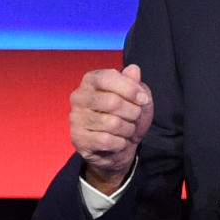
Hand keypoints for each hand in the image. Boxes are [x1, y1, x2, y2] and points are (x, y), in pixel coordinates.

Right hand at [69, 64, 153, 193]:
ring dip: (128, 129)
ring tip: (127, 130)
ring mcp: (76, 118)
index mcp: (91, 80)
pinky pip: (107, 141)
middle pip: (113, 102)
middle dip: (132, 112)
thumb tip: (133, 70)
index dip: (130, 89)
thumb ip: (135, 83)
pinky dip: (120, 143)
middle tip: (135, 117)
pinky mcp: (78, 139)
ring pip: (112, 123)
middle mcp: (79, 97)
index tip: (143, 99)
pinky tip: (118, 141)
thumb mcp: (136, 99)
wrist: (117, 149)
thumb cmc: (126, 117)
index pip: (108, 78)